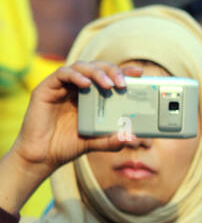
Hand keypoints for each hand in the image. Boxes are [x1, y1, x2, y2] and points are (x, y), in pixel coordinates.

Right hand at [11, 61, 143, 185]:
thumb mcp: (95, 143)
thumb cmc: (67, 146)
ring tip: (108, 85)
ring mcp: (61, 86)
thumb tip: (132, 137)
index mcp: (90, 96)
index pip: (108, 78)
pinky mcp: (47, 88)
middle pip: (96, 68)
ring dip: (97, 73)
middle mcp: (76, 87)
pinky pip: (62, 74)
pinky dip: (76, 76)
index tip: (139, 73)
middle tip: (123, 83)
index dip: (123, 72)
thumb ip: (112, 141)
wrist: (42, 156)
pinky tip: (86, 84)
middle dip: (112, 71)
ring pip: (81, 67)